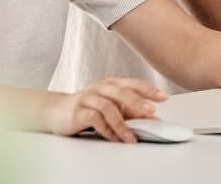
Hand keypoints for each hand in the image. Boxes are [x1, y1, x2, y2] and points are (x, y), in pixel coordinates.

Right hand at [42, 78, 167, 142]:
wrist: (56, 111)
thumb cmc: (87, 108)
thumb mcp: (110, 108)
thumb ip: (129, 111)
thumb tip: (152, 118)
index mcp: (111, 84)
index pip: (132, 83)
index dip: (148, 89)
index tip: (164, 97)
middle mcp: (100, 88)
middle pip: (121, 92)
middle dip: (138, 102)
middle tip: (151, 112)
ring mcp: (87, 98)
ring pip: (108, 107)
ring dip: (122, 124)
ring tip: (131, 138)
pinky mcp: (77, 111)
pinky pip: (93, 119)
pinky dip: (105, 129)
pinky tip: (113, 137)